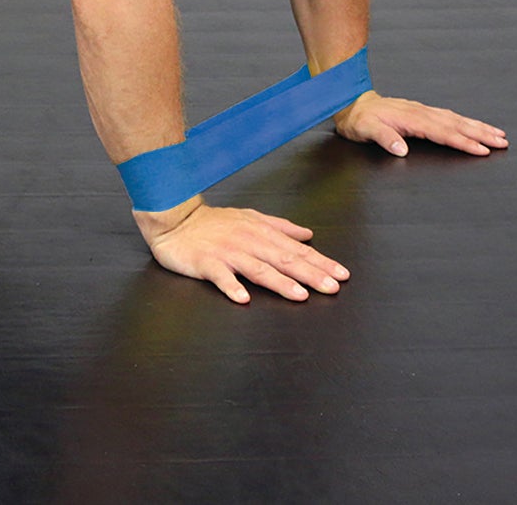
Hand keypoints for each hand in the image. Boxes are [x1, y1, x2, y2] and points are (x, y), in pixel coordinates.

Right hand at [134, 198, 349, 304]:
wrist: (175, 219)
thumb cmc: (213, 222)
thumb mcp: (249, 218)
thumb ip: (280, 227)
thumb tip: (308, 234)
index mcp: (259, 232)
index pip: (295, 249)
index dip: (319, 262)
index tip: (341, 274)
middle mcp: (247, 241)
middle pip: (282, 259)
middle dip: (309, 274)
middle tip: (332, 287)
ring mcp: (226, 253)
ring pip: (257, 268)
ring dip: (279, 282)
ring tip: (299, 296)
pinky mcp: (206, 263)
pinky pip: (220, 276)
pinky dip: (231, 287)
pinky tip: (243, 299)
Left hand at [333, 90, 508, 156]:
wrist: (350, 102)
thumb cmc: (358, 119)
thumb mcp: (365, 130)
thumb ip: (383, 138)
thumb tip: (400, 149)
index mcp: (410, 119)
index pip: (442, 132)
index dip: (462, 141)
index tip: (481, 149)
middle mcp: (419, 113)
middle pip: (455, 124)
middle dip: (480, 133)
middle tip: (502, 142)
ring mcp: (422, 111)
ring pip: (455, 119)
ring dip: (477, 127)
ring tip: (498, 134)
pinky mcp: (421, 112)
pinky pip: (448, 116)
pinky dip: (464, 121)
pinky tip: (474, 125)